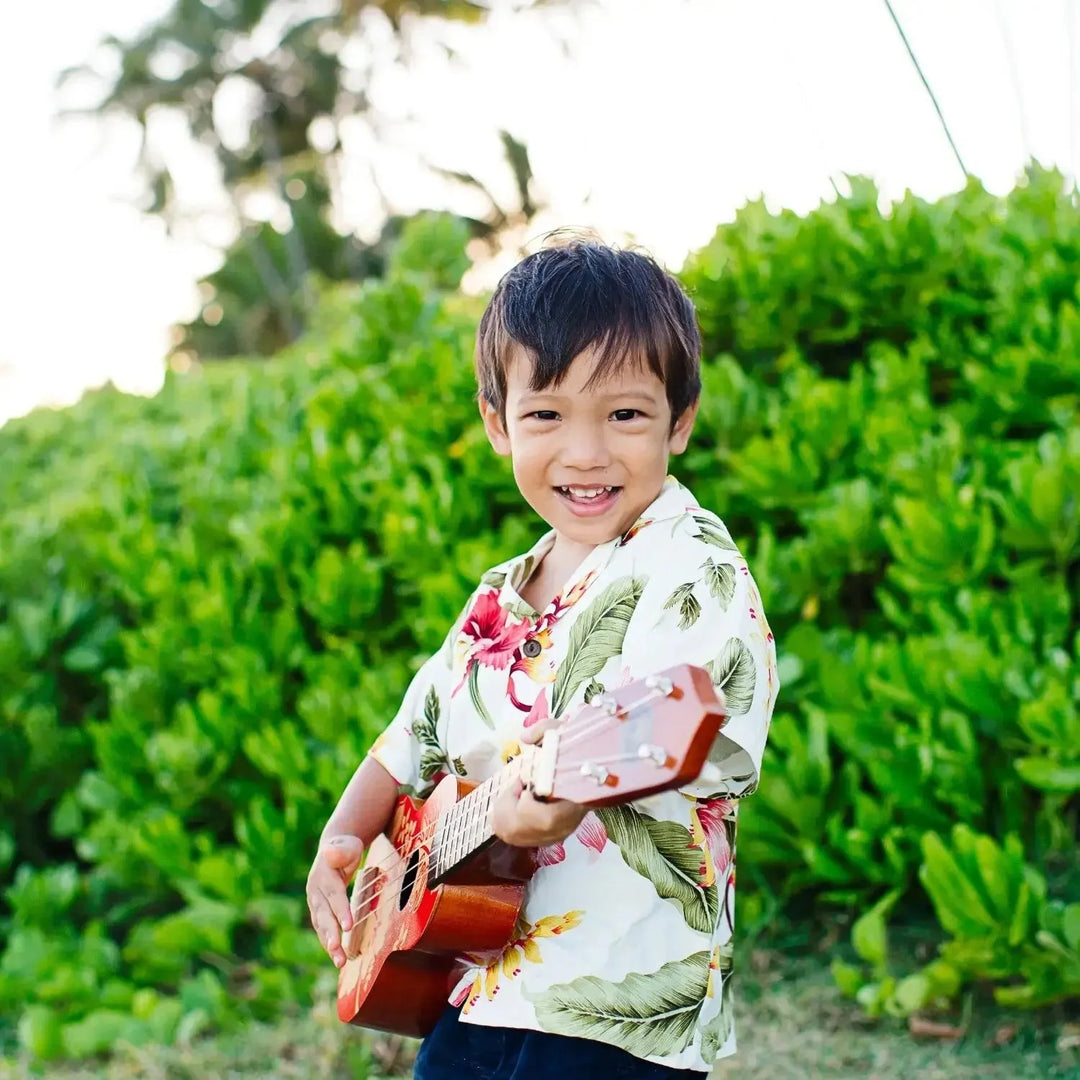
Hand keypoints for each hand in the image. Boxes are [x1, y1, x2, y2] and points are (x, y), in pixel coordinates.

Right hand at [306, 834, 363, 968]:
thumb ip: (340, 850)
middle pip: (324, 914)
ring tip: (340, 962)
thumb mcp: (346, 844)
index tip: (348, 926)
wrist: (333, 851)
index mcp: (323, 875)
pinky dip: (330, 943)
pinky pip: (324, 929)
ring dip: (329, 945)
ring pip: (322, 926)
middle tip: (336, 950)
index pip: (334, 895)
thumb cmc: (345, 848)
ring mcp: (315, 903)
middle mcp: (315, 892)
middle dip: (330, 933)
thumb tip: (329, 852)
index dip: (340, 910)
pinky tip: (338, 958)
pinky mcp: (319, 912)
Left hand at [491, 714, 587, 847]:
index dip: (525, 802)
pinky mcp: (547, 838)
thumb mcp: (564, 733)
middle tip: (515, 785)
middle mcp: (564, 826)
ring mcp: (555, 835)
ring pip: (513, 835)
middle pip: (519, 830)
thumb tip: (524, 737)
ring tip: (515, 793)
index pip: (545, 819)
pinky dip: (504, 820)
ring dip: (503, 812)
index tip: (524, 779)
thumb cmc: (576, 753)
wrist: (592, 771)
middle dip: (506, 805)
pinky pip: (514, 838)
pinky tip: (515, 803)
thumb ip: (545, 731)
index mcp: (574, 803)